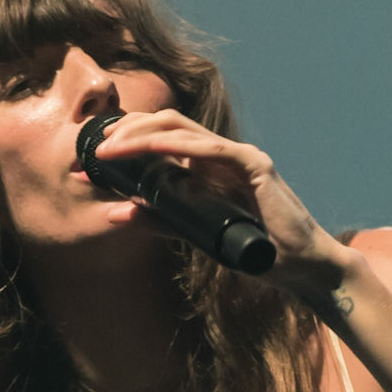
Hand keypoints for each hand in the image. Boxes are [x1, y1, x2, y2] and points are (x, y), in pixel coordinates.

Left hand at [92, 109, 358, 311]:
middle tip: (95, 149)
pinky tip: (152, 150)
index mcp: (208, 167)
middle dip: (126, 132)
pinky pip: (209, 149)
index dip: (125, 145)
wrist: (299, 266)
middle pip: (166, 125)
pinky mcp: (253, 165)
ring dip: (141, 137)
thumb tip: (115, 212)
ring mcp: (237, 156)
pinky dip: (177, 147)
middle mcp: (221, 154)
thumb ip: (159, 221)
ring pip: (181, 130)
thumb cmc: (255, 251)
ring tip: (110, 150)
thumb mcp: (195, 235)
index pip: (161, 142)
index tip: (93, 162)